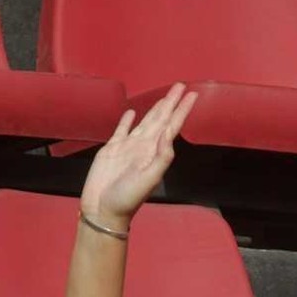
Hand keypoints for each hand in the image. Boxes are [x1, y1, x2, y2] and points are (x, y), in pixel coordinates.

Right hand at [80, 83, 197, 225]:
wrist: (103, 210)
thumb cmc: (127, 198)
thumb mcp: (148, 179)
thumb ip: (161, 158)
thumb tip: (169, 136)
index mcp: (155, 152)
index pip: (172, 126)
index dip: (181, 110)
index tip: (192, 95)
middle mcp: (144, 147)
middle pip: (161, 119)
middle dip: (171, 103)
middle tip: (181, 86)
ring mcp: (128, 147)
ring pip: (145, 122)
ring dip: (155, 109)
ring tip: (164, 96)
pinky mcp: (111, 149)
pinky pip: (121, 129)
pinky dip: (127, 120)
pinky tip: (132, 112)